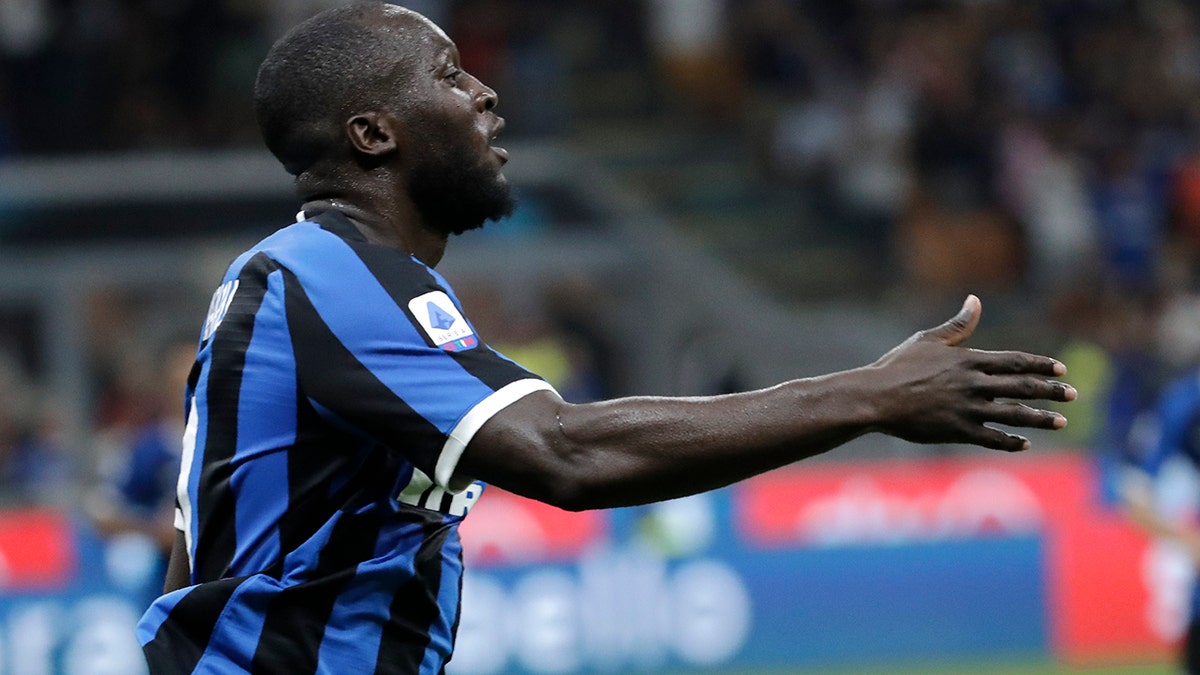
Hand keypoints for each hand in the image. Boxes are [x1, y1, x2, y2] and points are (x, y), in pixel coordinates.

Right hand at [868, 295, 1074, 450]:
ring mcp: (968, 408)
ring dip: (1040, 418)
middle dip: (1051, 391)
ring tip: (1060, 422)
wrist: (875, 398)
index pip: (1016, 361)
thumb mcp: (928, 340)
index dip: (1042, 365)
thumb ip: (958, 325)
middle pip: (1023, 386)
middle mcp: (974, 384)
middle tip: (1073, 395)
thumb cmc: (897, 366)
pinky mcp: (957, 430)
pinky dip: (1010, 441)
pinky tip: (1024, 444)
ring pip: (1014, 414)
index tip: (1061, 370)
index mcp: (969, 360)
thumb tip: (975, 300)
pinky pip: (992, 438)